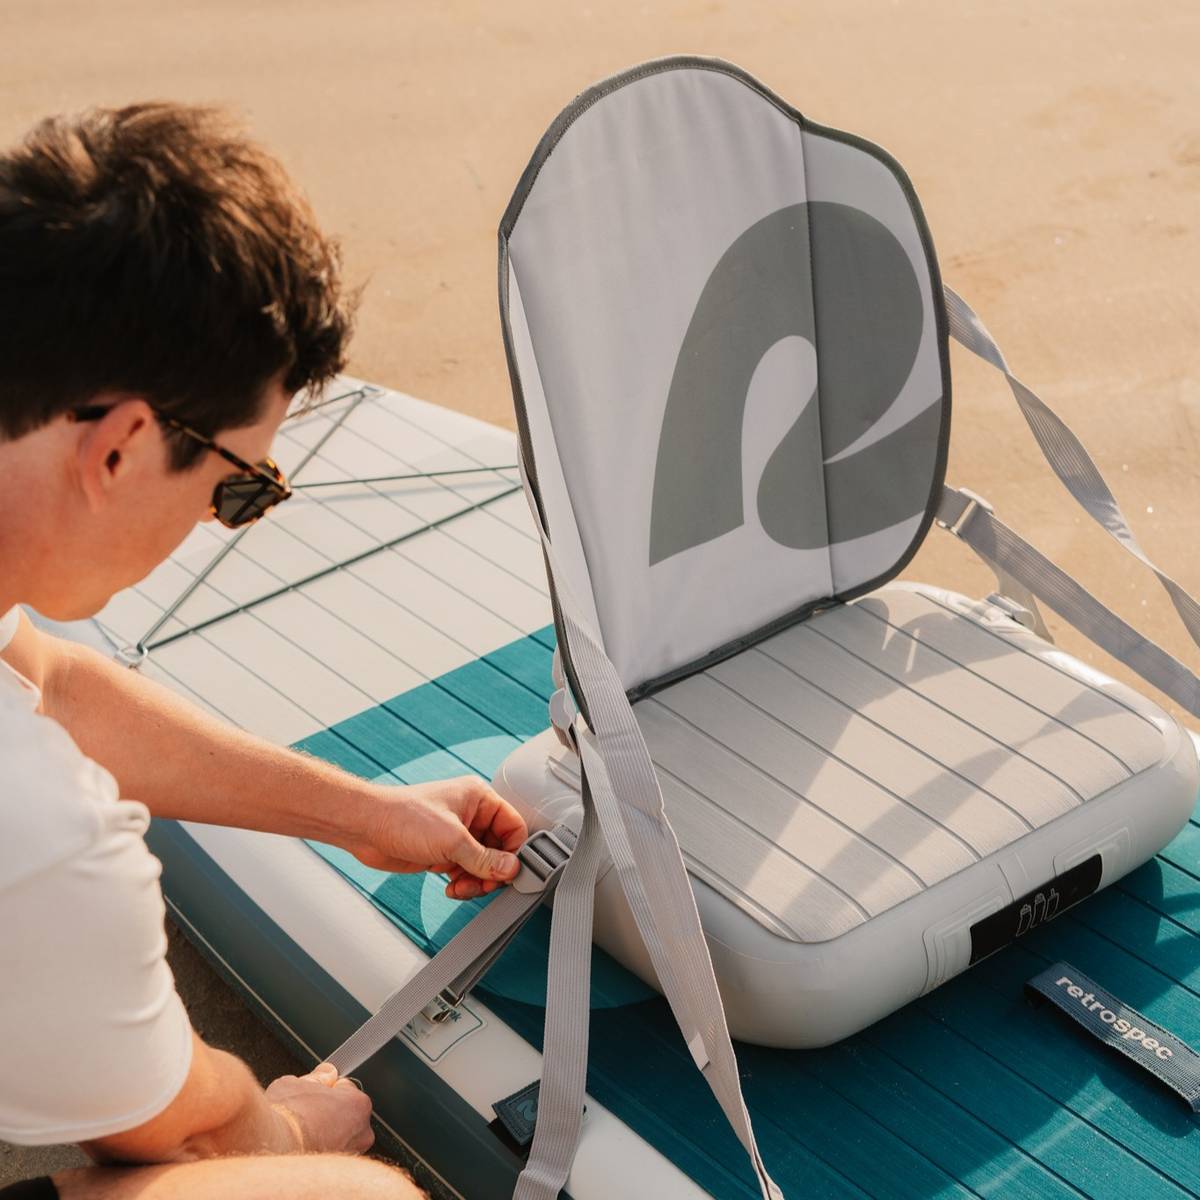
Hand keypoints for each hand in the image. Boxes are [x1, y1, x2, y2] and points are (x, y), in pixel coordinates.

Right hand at [265, 1063, 373, 1154]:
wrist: (270, 1147)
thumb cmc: (286, 1115)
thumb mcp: (296, 1082)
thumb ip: (318, 1077)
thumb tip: (326, 1073)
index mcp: (358, 1104)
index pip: (346, 1088)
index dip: (328, 1088)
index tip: (316, 1092)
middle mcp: (362, 1131)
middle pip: (346, 1113)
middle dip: (330, 1111)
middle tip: (307, 1111)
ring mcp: (350, 1153)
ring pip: (340, 1134)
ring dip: (327, 1131)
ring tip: (303, 1130)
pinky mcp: (334, 1170)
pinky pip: (330, 1152)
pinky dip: (320, 1148)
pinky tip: (303, 1144)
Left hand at [349, 775, 527, 899]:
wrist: (366, 828)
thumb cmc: (404, 817)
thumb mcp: (451, 840)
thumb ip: (485, 858)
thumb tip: (511, 869)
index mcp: (479, 798)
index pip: (513, 826)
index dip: (514, 851)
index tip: (509, 873)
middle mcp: (471, 814)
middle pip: (499, 849)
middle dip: (492, 871)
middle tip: (484, 885)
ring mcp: (456, 834)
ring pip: (482, 864)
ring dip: (476, 881)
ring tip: (462, 889)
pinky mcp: (443, 851)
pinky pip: (465, 871)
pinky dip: (463, 883)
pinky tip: (451, 889)